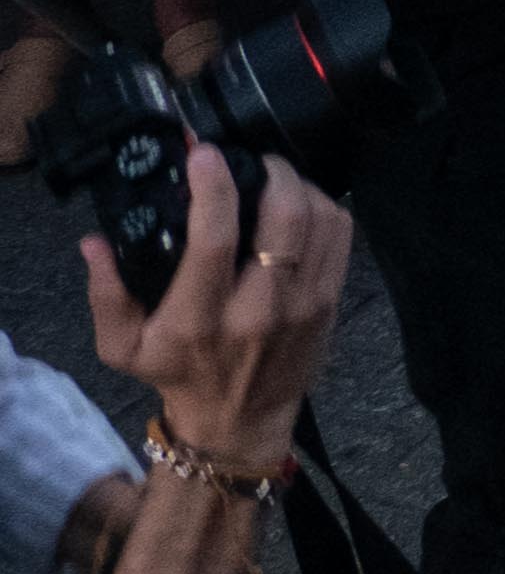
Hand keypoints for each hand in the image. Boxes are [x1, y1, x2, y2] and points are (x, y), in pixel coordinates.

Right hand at [85, 149, 342, 473]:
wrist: (239, 421)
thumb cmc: (177, 374)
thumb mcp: (123, 346)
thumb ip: (106, 293)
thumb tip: (95, 241)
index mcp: (201, 315)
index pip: (214, 237)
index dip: (213, 186)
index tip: (204, 152)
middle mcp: (258, 307)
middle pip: (283, 216)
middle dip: (269, 171)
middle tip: (249, 159)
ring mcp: (303, 302)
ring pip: (319, 219)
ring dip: (298, 185)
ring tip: (272, 177)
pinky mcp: (331, 300)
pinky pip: (340, 234)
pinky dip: (324, 205)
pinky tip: (300, 201)